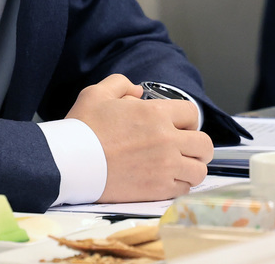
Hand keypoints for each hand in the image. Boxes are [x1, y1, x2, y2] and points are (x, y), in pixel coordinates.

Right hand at [66, 74, 212, 202]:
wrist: (70, 163)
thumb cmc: (82, 128)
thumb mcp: (97, 94)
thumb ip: (120, 84)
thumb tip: (137, 91)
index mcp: (156, 113)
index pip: (193, 114)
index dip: (188, 120)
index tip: (179, 127)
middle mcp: (167, 139)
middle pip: (204, 145)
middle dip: (197, 146)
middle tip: (184, 149)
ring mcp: (165, 166)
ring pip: (199, 170)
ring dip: (191, 168)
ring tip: (178, 168)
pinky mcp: (157, 189)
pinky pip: (184, 189)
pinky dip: (180, 186)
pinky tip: (166, 181)